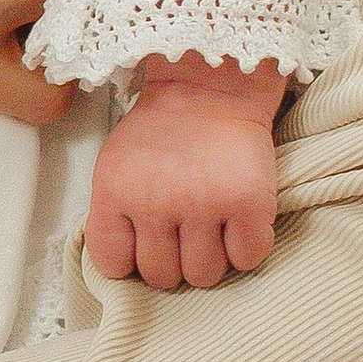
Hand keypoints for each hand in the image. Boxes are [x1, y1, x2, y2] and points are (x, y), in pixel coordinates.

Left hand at [84, 60, 286, 290]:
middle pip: (162, 276)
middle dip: (174, 261)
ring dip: (211, 259)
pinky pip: (247, 258)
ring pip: (204, 276)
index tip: (146, 245)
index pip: (114, 264)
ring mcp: (204, 204)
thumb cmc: (164, 130)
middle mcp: (156, 202)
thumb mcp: (117, 166)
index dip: (132, 261)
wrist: (212, 85)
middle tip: (184, 233)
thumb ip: (114, 214)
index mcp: (116, 192)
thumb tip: (126, 266)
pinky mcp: (249, 203)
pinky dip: (246, 249)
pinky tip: (239, 225)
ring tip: (213, 229)